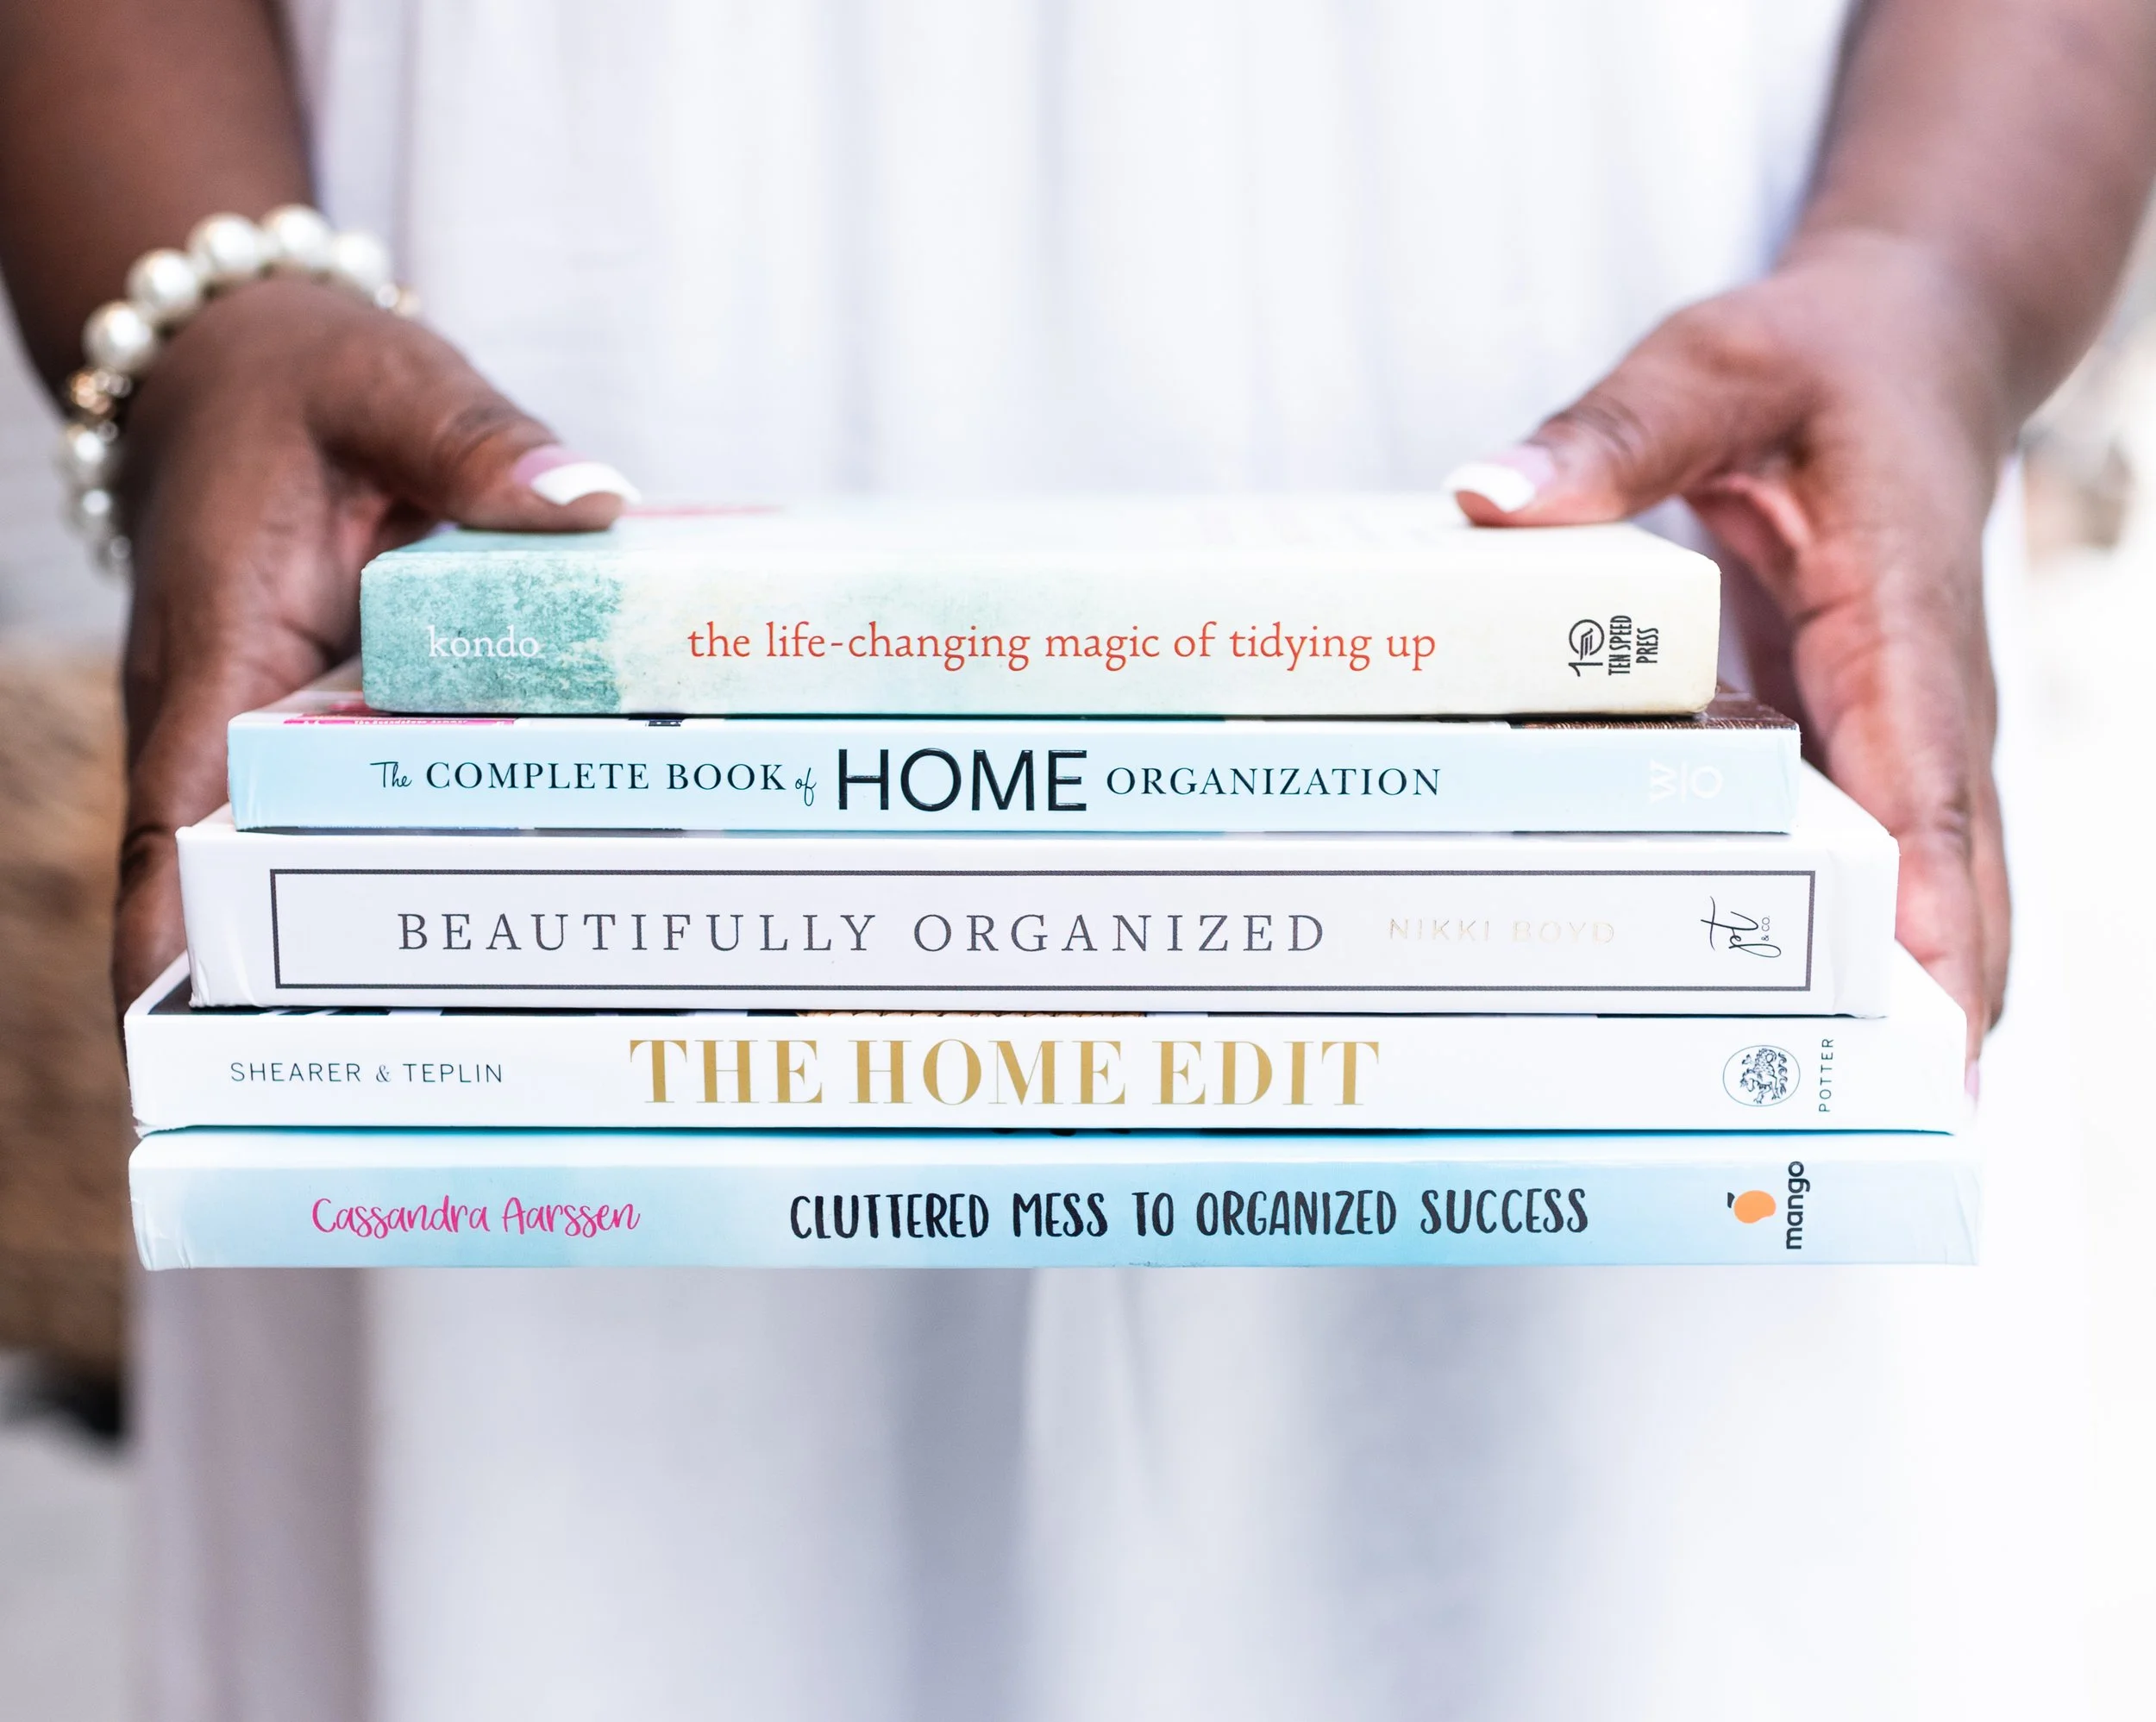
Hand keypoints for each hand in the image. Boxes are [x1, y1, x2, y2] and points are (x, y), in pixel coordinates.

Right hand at [111, 276, 632, 1007]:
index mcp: (218, 651)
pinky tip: (531, 903)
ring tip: (495, 1032)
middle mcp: (229, 714)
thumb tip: (584, 504)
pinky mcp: (319, 721)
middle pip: (247, 875)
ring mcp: (271, 728)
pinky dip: (425, 853)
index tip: (185, 1046)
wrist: (243, 360)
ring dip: (380, 933)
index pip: (174, 818)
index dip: (175, 935)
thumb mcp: (389, 386)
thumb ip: (478, 445)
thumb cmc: (295, 379)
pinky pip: (357, 804)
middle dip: (307, 980)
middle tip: (410, 1076)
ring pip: (309, 853)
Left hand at [1448, 231, 2010, 1070]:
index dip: (1931, 894)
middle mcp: (1923, 689)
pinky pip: (1886, 854)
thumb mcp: (1710, 368)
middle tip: (1914, 1133)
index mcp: (1895, 608)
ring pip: (1937, 879)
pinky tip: (1824, 1028)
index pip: (1923, 771)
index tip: (1931, 1007)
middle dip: (1945, 999)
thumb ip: (1611, 437)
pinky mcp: (1870, 737)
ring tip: (1888, 1133)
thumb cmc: (1819, 360)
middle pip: (1955, 866)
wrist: (1918, 346)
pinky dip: (1875, 944)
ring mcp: (1906, 725)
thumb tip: (1488, 505)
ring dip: (1920, 998)